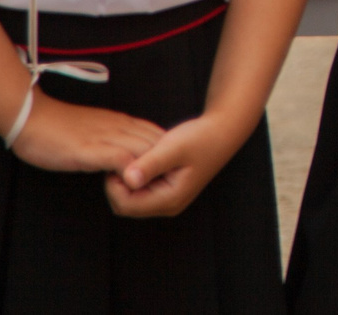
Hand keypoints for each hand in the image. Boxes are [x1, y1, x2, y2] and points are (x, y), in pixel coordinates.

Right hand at [6, 91, 165, 175]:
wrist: (30, 117)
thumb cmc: (57, 126)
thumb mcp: (95, 128)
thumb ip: (112, 137)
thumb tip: (124, 153)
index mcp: (121, 122)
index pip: (157, 134)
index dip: (168, 152)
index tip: (171, 170)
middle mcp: (120, 127)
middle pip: (159, 144)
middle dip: (167, 164)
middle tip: (169, 184)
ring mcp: (106, 137)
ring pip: (145, 150)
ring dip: (153, 170)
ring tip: (156, 189)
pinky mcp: (90, 149)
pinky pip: (121, 159)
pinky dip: (131, 172)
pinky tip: (131, 185)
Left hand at [107, 108, 250, 218]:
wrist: (222, 131)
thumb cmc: (201, 138)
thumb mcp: (174, 148)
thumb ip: (151, 164)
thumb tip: (128, 179)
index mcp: (170, 200)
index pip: (126, 205)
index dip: (114, 184)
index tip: (118, 160)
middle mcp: (167, 205)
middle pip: (125, 205)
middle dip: (117, 184)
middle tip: (123, 157)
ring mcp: (167, 199)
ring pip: (131, 198)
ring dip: (126, 180)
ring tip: (134, 156)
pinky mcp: (166, 190)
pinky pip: (140, 190)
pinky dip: (134, 176)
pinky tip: (141, 157)